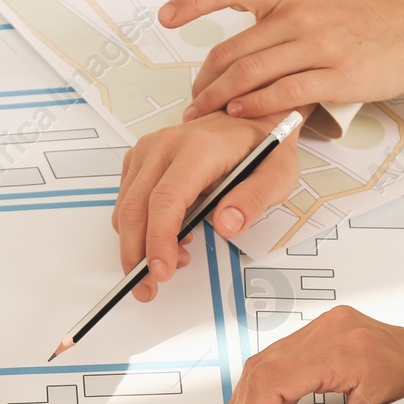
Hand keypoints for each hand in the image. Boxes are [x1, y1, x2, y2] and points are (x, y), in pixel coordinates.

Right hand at [114, 112, 302, 301]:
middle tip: (147, 288)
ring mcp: (149, 149)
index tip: (161, 272)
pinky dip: (139, 228)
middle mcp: (166, 144)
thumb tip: (226, 224)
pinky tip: (169, 237)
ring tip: (174, 260)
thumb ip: (254, 200)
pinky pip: (126, 201)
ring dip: (139, 245)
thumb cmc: (263, 146)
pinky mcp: (141, 157)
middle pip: (135, 208)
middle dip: (136, 255)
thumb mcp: (278, 174)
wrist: (250, 115)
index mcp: (198, 148)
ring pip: (126, 208)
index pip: (165, 200)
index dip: (158, 241)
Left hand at [162, 0, 403, 121]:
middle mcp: (300, 11)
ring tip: (204, 114)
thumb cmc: (371, 8)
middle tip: (192, 98)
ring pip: (251, 74)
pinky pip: (283, 94)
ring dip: (219, 99)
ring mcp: (318, 43)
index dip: (193, 1)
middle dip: (203, 79)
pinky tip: (240, 114)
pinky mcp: (335, 75)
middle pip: (233, 49)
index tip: (167, 16)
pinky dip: (255, 107)